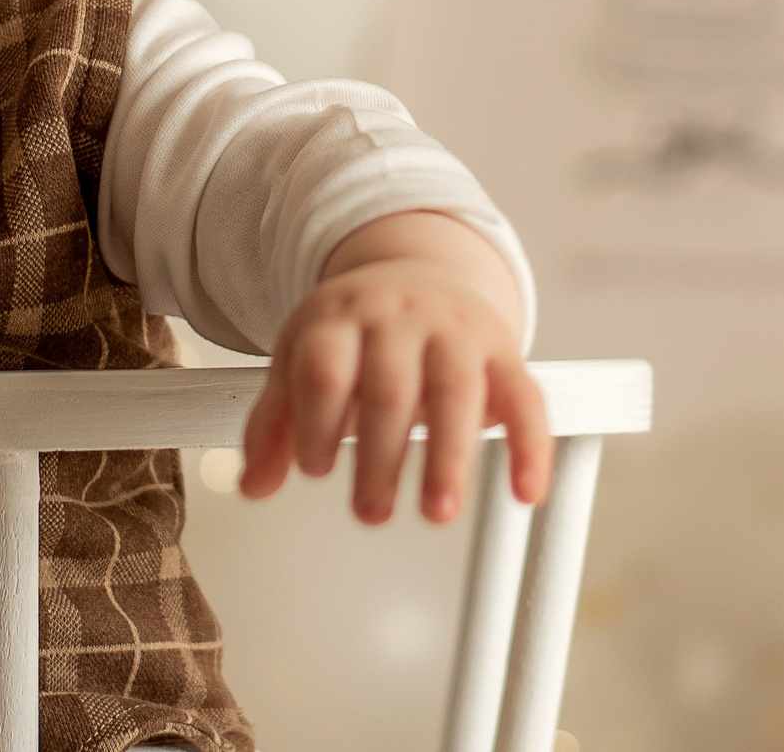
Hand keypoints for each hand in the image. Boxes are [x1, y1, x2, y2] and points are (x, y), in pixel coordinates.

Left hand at [238, 211, 550, 525]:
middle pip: (390, 387)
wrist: (421, 271)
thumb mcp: (301, 359)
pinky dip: (530, 445)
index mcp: (339, 318)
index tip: (316, 469)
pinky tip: (526, 491)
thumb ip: (274, 424)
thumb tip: (252, 486)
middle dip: (380, 456)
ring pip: (456, 391)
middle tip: (370, 512)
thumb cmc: (355, 331)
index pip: (325, 367)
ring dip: (449, 457)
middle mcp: (398, 319)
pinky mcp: (502, 351)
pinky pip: (524, 395)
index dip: (318, 420)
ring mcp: (454, 332)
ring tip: (437, 512)